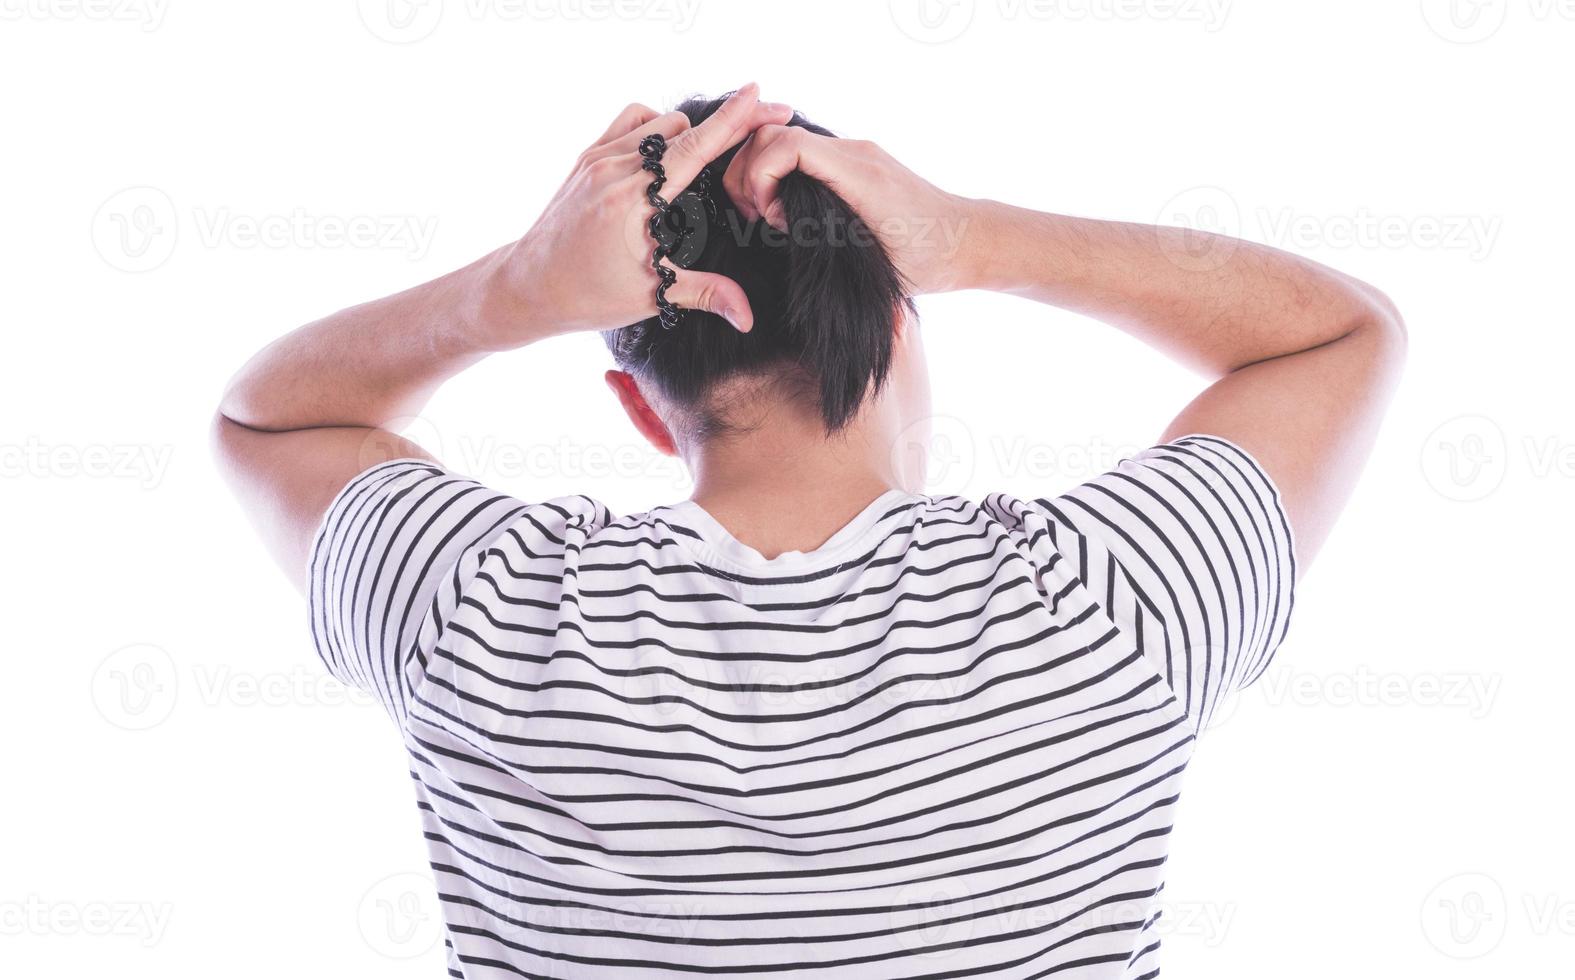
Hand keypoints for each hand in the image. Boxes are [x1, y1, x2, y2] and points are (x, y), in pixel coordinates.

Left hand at [495, 85, 792, 345]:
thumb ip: (705, 294)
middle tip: (748, 137)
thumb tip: (748, 317)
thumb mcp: (650, 296)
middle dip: (720, 126)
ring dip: (685, 131)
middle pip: (681, 126)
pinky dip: (653, 128)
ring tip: (703, 157)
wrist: (527, 287)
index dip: (731, 119)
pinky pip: (630, 122)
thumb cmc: (586, 295)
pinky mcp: (586, 157)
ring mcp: (597, 158)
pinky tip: (664, 152)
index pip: (693, 147)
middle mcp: (615, 169)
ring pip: (657, 120)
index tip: (758, 93)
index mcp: (633, 199)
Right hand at [722, 125, 978, 294]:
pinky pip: (802, 152)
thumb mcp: (874, 263)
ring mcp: (855, 154)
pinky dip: (781, 174)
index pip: (787, 144)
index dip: (759, 175)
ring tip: (771, 215)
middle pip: (775, 133)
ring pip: (784, 139)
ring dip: (763, 172)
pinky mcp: (854, 163)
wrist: (968, 241)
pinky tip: (788, 211)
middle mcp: (856, 153)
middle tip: (757, 214)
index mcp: (859, 174)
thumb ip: (826, 243)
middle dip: (751, 171)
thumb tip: (778, 234)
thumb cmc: (929, 260)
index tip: (765, 214)